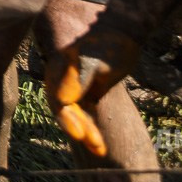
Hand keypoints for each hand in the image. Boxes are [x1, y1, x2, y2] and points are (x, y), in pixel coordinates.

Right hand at [44, 28, 139, 157]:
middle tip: (97, 146)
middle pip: (65, 110)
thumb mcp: (97, 60)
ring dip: (86, 131)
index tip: (80, 135)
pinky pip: (83, 113)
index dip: (68, 119)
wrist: (122, 32)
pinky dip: (90, 127)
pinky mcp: (85, 92)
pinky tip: (98, 142)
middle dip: (80, 129)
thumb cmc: (109, 43)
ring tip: (100, 149)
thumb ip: (79, 78)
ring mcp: (73, 87)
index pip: (59, 100)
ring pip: (74, 114)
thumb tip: (62, 100)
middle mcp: (62, 80)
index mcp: (60, 69)